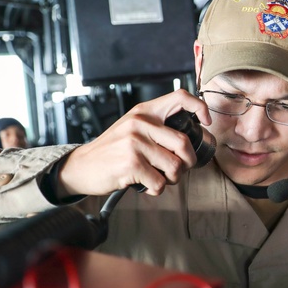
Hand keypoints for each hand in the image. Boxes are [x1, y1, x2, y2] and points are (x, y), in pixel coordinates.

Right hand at [56, 89, 212, 196]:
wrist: (81, 167)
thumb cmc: (111, 150)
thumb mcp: (132, 128)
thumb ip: (156, 127)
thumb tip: (191, 137)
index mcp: (144, 112)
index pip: (180, 97)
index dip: (200, 107)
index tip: (206, 122)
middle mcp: (140, 124)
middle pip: (184, 143)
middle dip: (187, 163)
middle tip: (178, 170)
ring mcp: (135, 144)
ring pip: (175, 166)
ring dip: (172, 179)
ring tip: (160, 179)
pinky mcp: (131, 164)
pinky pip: (159, 182)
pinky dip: (157, 189)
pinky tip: (146, 186)